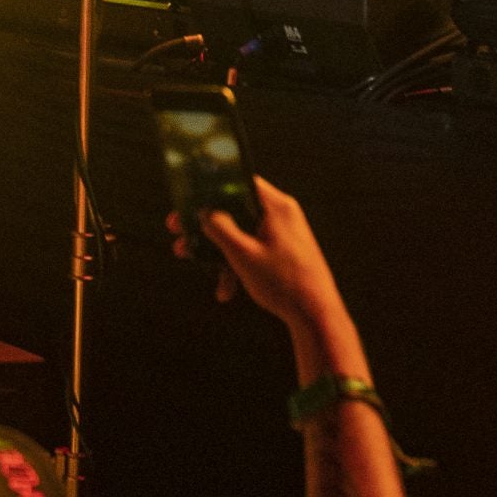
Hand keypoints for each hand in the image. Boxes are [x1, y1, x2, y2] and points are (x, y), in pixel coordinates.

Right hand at [175, 178, 349, 332]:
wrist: (317, 317)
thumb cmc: (284, 283)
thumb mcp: (242, 254)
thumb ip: (219, 228)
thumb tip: (204, 212)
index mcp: (276, 207)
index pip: (239, 180)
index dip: (210, 187)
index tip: (188, 198)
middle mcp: (281, 215)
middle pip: (234, 208)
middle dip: (205, 224)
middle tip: (178, 231)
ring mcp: (283, 234)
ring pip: (241, 232)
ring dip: (217, 249)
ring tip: (193, 261)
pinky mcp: (283, 252)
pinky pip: (253, 248)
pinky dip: (236, 264)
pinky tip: (226, 290)